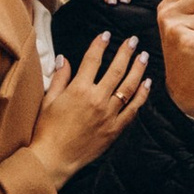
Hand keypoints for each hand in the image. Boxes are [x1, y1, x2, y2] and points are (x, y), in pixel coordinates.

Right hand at [31, 29, 151, 177]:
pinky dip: (141, 95)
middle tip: (133, 40)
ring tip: (144, 56)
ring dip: (138, 69)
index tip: (106, 34)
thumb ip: (59, 78)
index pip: (93, 59)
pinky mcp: (115, 129)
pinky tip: (146, 84)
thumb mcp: (48, 100)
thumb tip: (63, 59)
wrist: (54, 159)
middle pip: (116, 69)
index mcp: (78, 89)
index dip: (100, 44)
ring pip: (128, 87)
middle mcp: (97, 99)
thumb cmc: (47, 130)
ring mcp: (108, 114)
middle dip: (126, 52)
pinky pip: (133, 109)